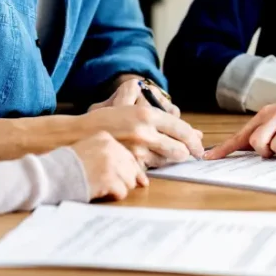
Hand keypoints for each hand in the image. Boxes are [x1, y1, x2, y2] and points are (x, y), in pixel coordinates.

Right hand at [69, 132, 148, 200]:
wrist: (52, 174)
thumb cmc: (67, 164)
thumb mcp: (88, 148)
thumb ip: (109, 154)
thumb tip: (137, 173)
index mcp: (105, 138)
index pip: (128, 154)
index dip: (131, 169)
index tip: (136, 178)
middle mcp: (111, 147)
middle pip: (132, 167)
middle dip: (126, 179)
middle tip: (114, 185)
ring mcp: (111, 163)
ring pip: (130, 181)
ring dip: (119, 187)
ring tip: (104, 187)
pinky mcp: (109, 179)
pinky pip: (122, 192)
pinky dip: (113, 195)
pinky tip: (101, 192)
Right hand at [81, 81, 203, 166]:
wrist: (77, 134)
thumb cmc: (102, 119)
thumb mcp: (125, 104)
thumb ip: (152, 109)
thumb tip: (179, 117)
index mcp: (145, 115)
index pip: (181, 129)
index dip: (193, 139)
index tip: (199, 145)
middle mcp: (143, 132)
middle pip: (178, 149)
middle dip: (185, 153)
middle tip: (188, 154)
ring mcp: (136, 151)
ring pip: (165, 161)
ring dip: (167, 160)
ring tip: (160, 154)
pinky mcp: (128, 165)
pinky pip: (151, 171)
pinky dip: (151, 167)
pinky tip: (145, 161)